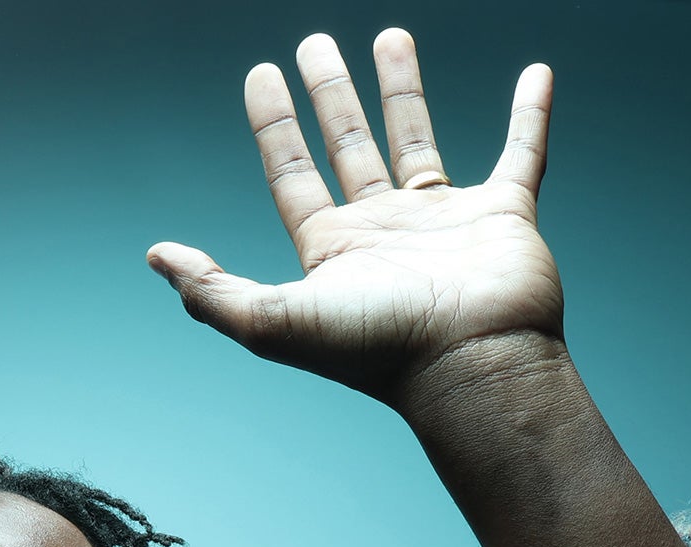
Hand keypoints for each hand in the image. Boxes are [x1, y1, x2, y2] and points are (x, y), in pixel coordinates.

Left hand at [148, 30, 560, 407]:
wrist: (470, 367)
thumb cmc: (379, 351)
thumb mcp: (275, 321)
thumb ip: (213, 289)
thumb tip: (155, 256)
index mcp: (333, 249)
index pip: (293, 173)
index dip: (274, 124)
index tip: (262, 75)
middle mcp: (384, 231)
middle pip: (349, 146)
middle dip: (329, 95)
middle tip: (314, 44)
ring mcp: (444, 221)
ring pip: (418, 139)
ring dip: (403, 89)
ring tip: (390, 37)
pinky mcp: (505, 214)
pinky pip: (521, 153)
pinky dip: (530, 116)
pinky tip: (534, 75)